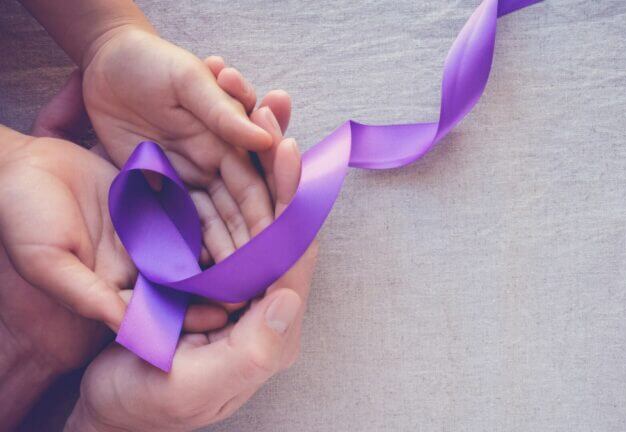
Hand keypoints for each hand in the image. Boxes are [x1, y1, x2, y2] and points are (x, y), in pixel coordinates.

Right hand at [65, 137, 316, 431]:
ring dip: (257, 168)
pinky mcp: (207, 275)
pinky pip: (223, 221)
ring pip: (254, 216)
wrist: (107, 410)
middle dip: (279, 172)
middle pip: (280, 227)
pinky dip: (226, 182)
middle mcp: (262, 301)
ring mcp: (235, 285)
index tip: (288, 152)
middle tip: (275, 117)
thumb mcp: (197, 386)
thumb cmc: (147, 405)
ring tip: (254, 115)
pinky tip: (223, 146)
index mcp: (272, 329)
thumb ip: (252, 348)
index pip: (293, 256)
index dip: (293, 202)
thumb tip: (289, 296)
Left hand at [82, 27, 292, 267]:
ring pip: (212, 222)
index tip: (270, 247)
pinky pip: (177, 219)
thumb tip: (266, 142)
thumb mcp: (189, 80)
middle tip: (251, 279)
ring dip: (222, 251)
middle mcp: (215, 164)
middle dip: (247, 245)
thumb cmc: (152, 62)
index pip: (254, 185)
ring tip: (227, 286)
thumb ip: (224, 112)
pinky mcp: (159, 185)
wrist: (106, 62)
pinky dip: (188, 243)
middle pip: (238, 211)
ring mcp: (188, 177)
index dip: (263, 216)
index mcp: (229, 140)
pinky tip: (195, 271)